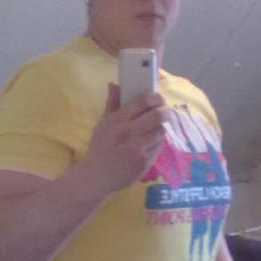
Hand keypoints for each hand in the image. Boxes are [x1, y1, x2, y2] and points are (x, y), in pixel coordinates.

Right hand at [80, 83, 167, 197]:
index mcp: (116, 121)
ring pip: (160, 131)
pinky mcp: (144, 161)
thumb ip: (112, 104)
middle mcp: (127, 133)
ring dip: (160, 128)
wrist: (96, 176)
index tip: (158, 98)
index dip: (155, 98)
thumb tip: (114, 84)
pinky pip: (158, 146)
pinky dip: (156, 143)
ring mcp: (137, 148)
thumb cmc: (101, 147)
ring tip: (153, 130)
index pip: (141, 102)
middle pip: (157, 116)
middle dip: (164, 112)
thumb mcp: (103, 123)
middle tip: (163, 112)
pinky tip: (148, 144)